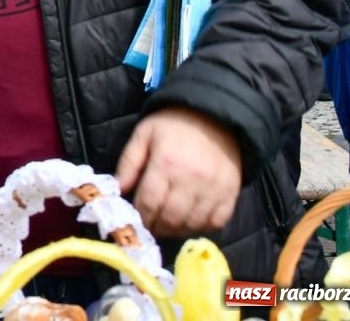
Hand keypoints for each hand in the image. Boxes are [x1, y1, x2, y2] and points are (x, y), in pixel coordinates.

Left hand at [117, 107, 242, 236]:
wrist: (215, 117)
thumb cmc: (173, 125)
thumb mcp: (144, 134)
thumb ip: (129, 162)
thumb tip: (119, 189)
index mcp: (166, 162)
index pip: (150, 202)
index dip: (141, 215)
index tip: (136, 219)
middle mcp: (192, 178)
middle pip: (170, 217)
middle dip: (156, 226)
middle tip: (150, 225)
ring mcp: (214, 188)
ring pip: (192, 224)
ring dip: (176, 230)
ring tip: (166, 226)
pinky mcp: (230, 194)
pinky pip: (216, 222)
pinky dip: (201, 228)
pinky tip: (189, 222)